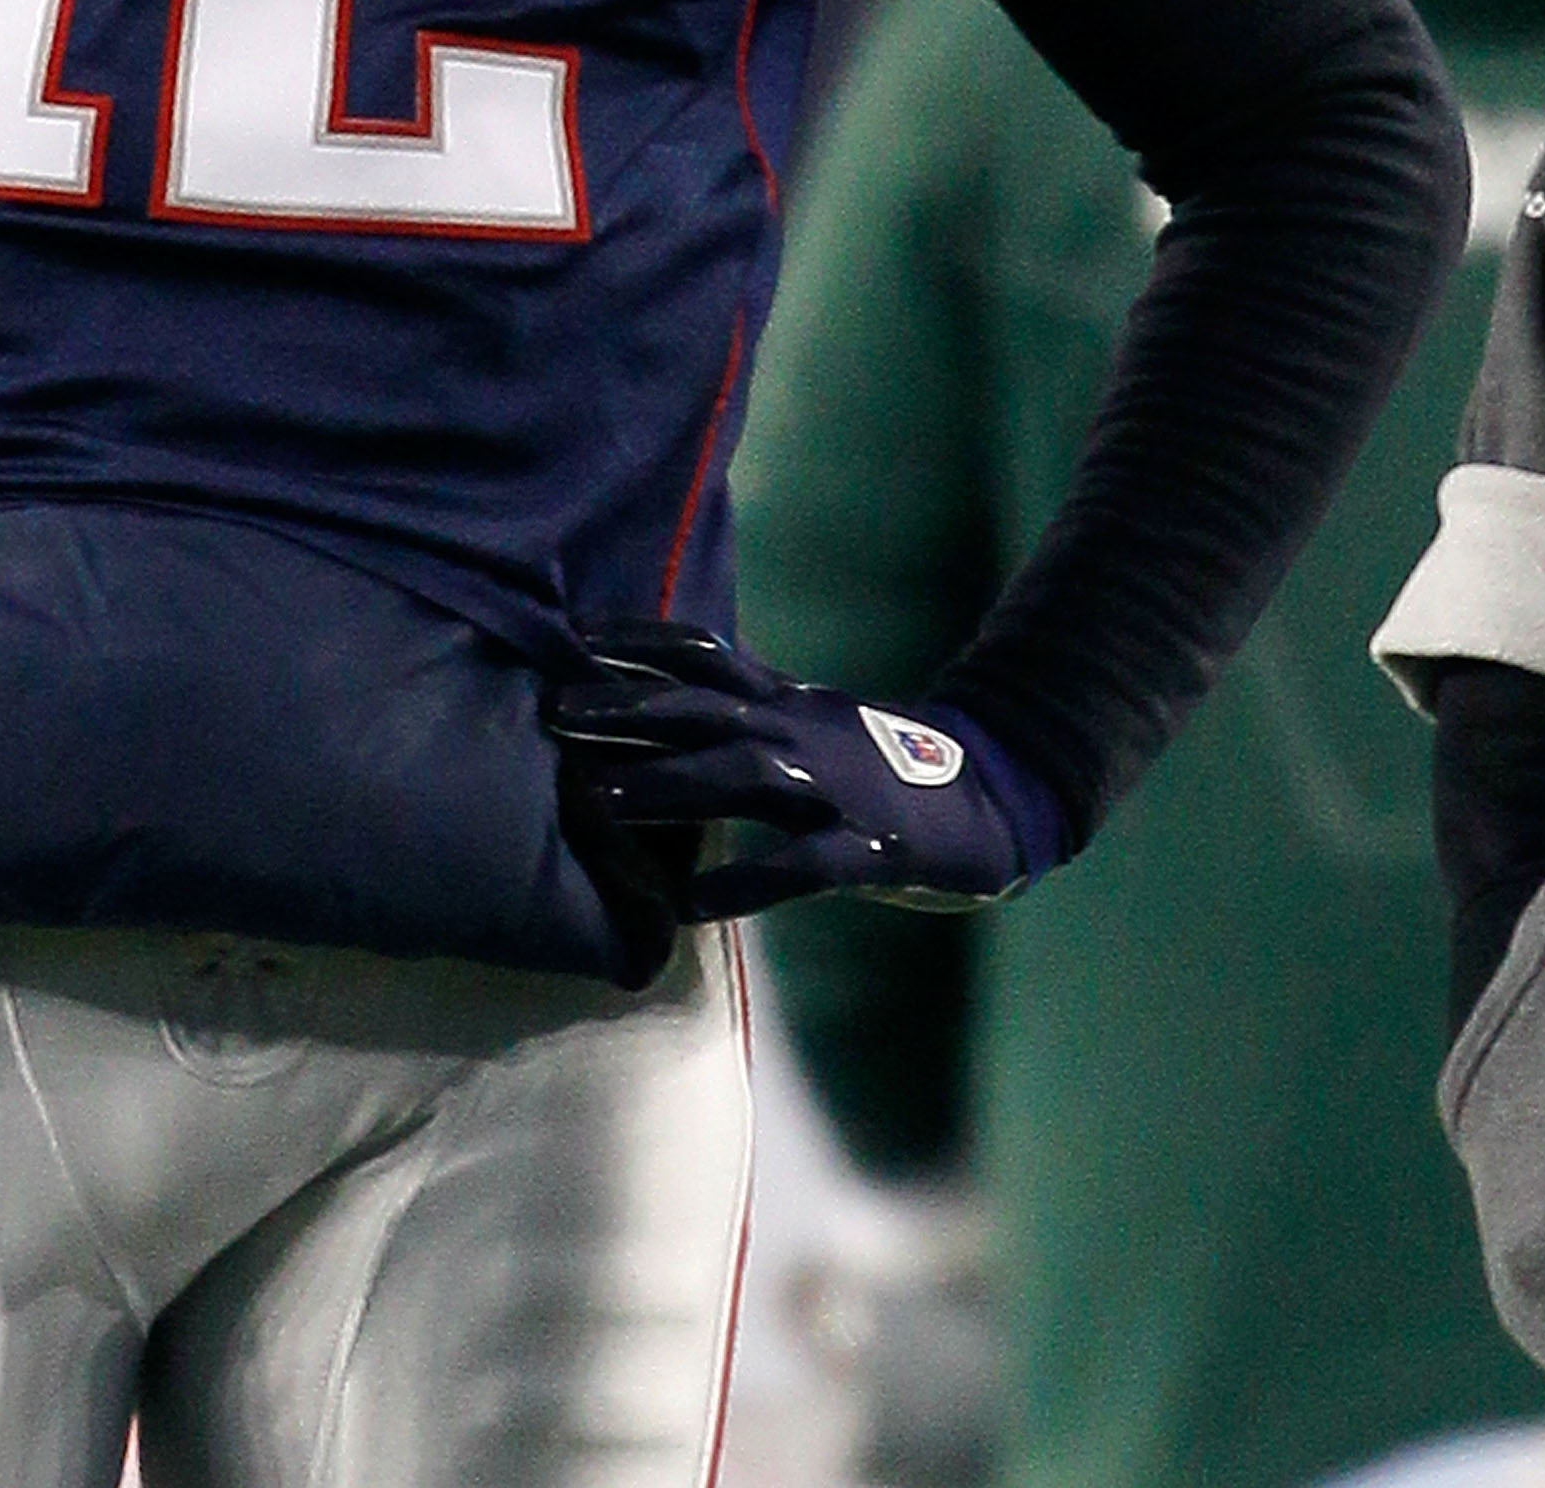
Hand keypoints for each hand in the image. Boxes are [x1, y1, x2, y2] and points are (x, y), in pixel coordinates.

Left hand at [544, 622, 1063, 916]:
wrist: (989, 801)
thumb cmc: (879, 768)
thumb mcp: (810, 720)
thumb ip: (744, 709)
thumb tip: (657, 701)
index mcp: (789, 701)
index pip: (704, 653)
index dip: (637, 640)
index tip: (569, 638)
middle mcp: (806, 732)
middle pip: (708, 708)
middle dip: (629, 709)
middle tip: (554, 715)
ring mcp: (838, 788)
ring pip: (745, 776)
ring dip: (669, 784)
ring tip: (601, 802)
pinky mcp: (868, 847)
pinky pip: (799, 867)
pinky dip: (743, 883)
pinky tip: (689, 907)